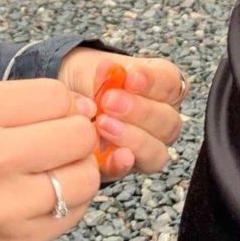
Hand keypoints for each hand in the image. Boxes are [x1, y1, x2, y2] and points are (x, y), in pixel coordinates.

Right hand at [0, 79, 99, 240]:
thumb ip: (28, 99)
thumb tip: (90, 109)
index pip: (57, 96)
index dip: (62, 105)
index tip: (50, 118)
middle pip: (79, 134)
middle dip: (74, 137)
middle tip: (54, 146)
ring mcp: (5, 204)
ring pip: (87, 176)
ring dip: (78, 171)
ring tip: (53, 172)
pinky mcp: (19, 240)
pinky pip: (76, 211)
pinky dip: (70, 201)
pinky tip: (44, 197)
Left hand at [58, 48, 185, 180]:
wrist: (69, 103)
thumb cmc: (90, 81)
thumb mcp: (94, 70)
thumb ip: (105, 74)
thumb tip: (109, 70)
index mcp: (162, 88)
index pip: (171, 83)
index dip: (153, 82)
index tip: (131, 77)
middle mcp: (162, 120)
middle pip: (168, 121)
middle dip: (139, 111)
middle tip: (110, 101)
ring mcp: (148, 147)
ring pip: (157, 151)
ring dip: (132, 138)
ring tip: (103, 124)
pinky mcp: (125, 167)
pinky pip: (131, 170)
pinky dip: (121, 163)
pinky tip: (110, 153)